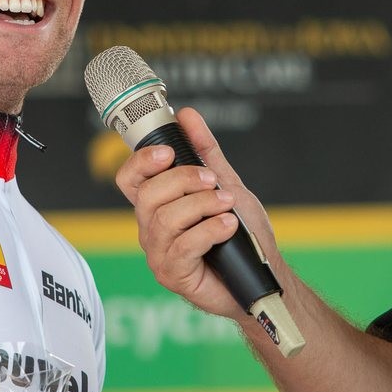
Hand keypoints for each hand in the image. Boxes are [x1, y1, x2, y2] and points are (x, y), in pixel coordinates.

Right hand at [114, 107, 277, 318]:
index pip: (130, 179)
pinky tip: (228, 226)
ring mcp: (159, 254)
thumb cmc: (241, 235)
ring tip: (227, 205)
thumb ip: (205, 152)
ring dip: (202, 205)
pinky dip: (209, 230)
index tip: (169, 151)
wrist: (262, 275)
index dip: (142, 161)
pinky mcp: (173, 275)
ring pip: (166, 219)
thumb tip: (187, 115)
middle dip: (183, 180)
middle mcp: (151, 228)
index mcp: (158, 205)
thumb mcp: (226, 184)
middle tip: (212, 180)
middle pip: (148, 195)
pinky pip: (183, 246)